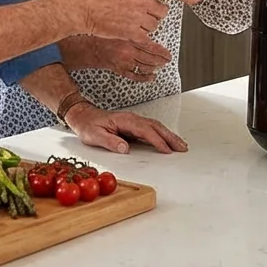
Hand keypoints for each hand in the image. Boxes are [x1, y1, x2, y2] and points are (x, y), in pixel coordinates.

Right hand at [61, 35, 171, 80]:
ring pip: (144, 67)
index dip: (162, 52)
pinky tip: (151, 77)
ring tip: (160, 66)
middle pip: (150, 59)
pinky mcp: (119, 69)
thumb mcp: (119, 27)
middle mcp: (128, 52)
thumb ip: (133, 30)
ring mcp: (123, 62)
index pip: (151, 47)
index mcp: (129, 39)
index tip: (168, 54)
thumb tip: (147, 31)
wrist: (86, 46)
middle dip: (161, 61)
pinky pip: (135, 76)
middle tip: (167, 60)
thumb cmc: (101, 34)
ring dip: (154, 68)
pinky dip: (145, 78)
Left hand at [65, 103, 188, 153]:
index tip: (166, 150)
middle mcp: (132, 119)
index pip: (145, 131)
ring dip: (169, 135)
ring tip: (180, 145)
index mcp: (125, 120)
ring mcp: (134, 121)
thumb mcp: (95, 136)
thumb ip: (110, 141)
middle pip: (156, 127)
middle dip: (170, 137)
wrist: (83, 116)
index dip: (157, 141)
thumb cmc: (88, 126)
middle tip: (182, 147)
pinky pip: (152, 129)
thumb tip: (125, 148)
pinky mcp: (134, 125)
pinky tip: (168, 141)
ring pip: (156, 127)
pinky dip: (163, 134)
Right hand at [75, 0, 202, 44]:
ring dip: (146, 25)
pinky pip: (148, 37)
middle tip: (137, 11)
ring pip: (155, 25)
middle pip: (162, 12)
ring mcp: (138, 17)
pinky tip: (131, 31)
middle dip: (153, 13)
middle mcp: (142, 0)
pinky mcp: (133, 32)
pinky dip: (142, 35)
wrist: (84, 9)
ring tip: (128, 19)